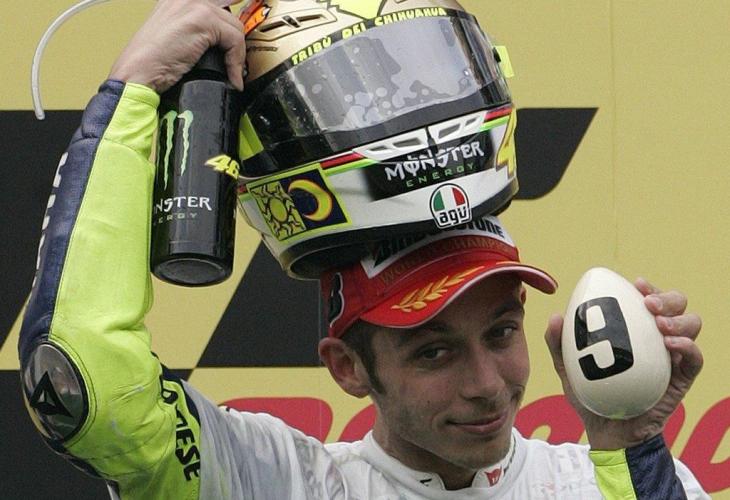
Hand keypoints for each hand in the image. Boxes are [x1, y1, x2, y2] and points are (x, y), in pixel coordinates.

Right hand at [109, 0, 244, 92]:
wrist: (138, 73)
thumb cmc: (152, 64)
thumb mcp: (177, 39)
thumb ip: (198, 34)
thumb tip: (224, 45)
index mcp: (178, 0)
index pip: (218, 4)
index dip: (229, 26)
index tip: (237, 46)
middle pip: (229, 15)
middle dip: (236, 42)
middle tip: (235, 64)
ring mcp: (194, 5)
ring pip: (235, 27)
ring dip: (237, 56)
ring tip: (231, 75)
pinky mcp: (202, 19)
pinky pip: (235, 39)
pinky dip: (236, 62)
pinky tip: (231, 77)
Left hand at [544, 278, 702, 449]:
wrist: (606, 431)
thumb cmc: (590, 393)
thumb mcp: (567, 367)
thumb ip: (558, 342)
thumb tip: (556, 317)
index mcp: (634, 328)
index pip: (649, 298)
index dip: (648, 287)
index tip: (637, 284)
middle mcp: (657, 338)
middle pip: (677, 304)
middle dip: (667, 297)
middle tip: (648, 304)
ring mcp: (672, 357)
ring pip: (692, 325)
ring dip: (678, 318)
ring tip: (658, 324)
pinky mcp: (682, 379)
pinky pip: (694, 359)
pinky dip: (687, 346)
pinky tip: (671, 344)